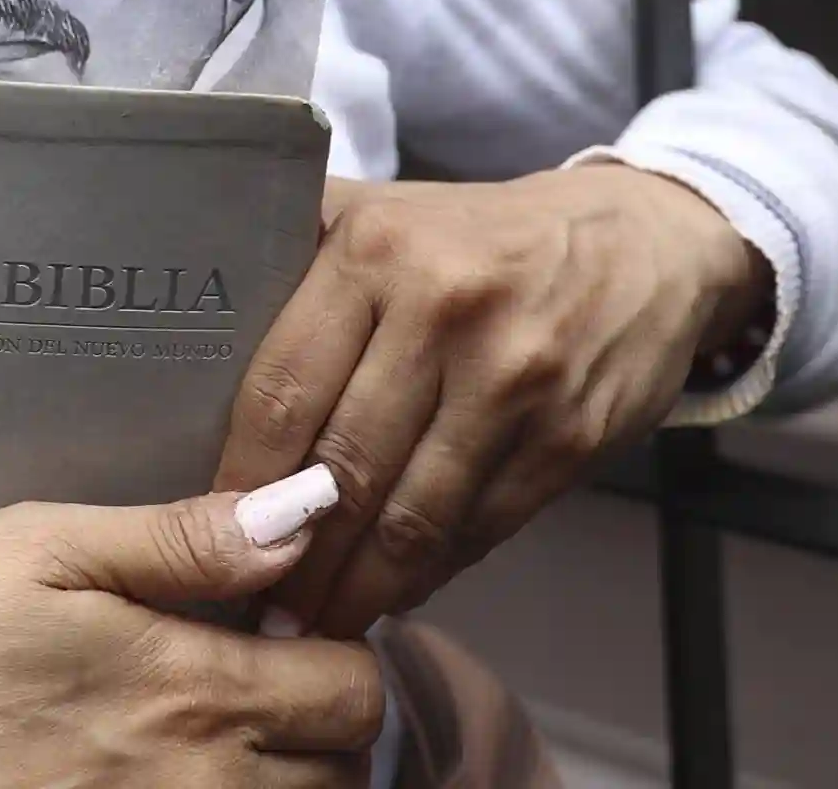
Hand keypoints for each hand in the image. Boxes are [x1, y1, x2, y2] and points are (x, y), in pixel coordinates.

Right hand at [0, 487, 384, 787]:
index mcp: (195, 687)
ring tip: (221, 733)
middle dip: (325, 723)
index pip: (357, 688)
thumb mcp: (41, 548)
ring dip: (286, 777)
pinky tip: (172, 774)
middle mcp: (202, 781)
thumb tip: (303, 511)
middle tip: (262, 682)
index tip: (287, 624)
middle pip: (347, 773)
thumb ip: (181, 538)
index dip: (341, 647)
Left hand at [216, 166, 769, 638]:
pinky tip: (393, 592)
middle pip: (343, 464)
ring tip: (314, 625)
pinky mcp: (568, 436)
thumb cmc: (482, 237)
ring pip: (411, 514)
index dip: (242, 477)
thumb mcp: (384, 213)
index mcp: (376, 248)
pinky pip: (480, 527)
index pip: (283, 387)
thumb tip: (193, 344)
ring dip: (357, 587)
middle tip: (255, 608)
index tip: (210, 529)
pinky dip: (430, 572)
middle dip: (292, 555)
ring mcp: (515, 377)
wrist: (644, 244)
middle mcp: (445, 308)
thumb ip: (295, 257)